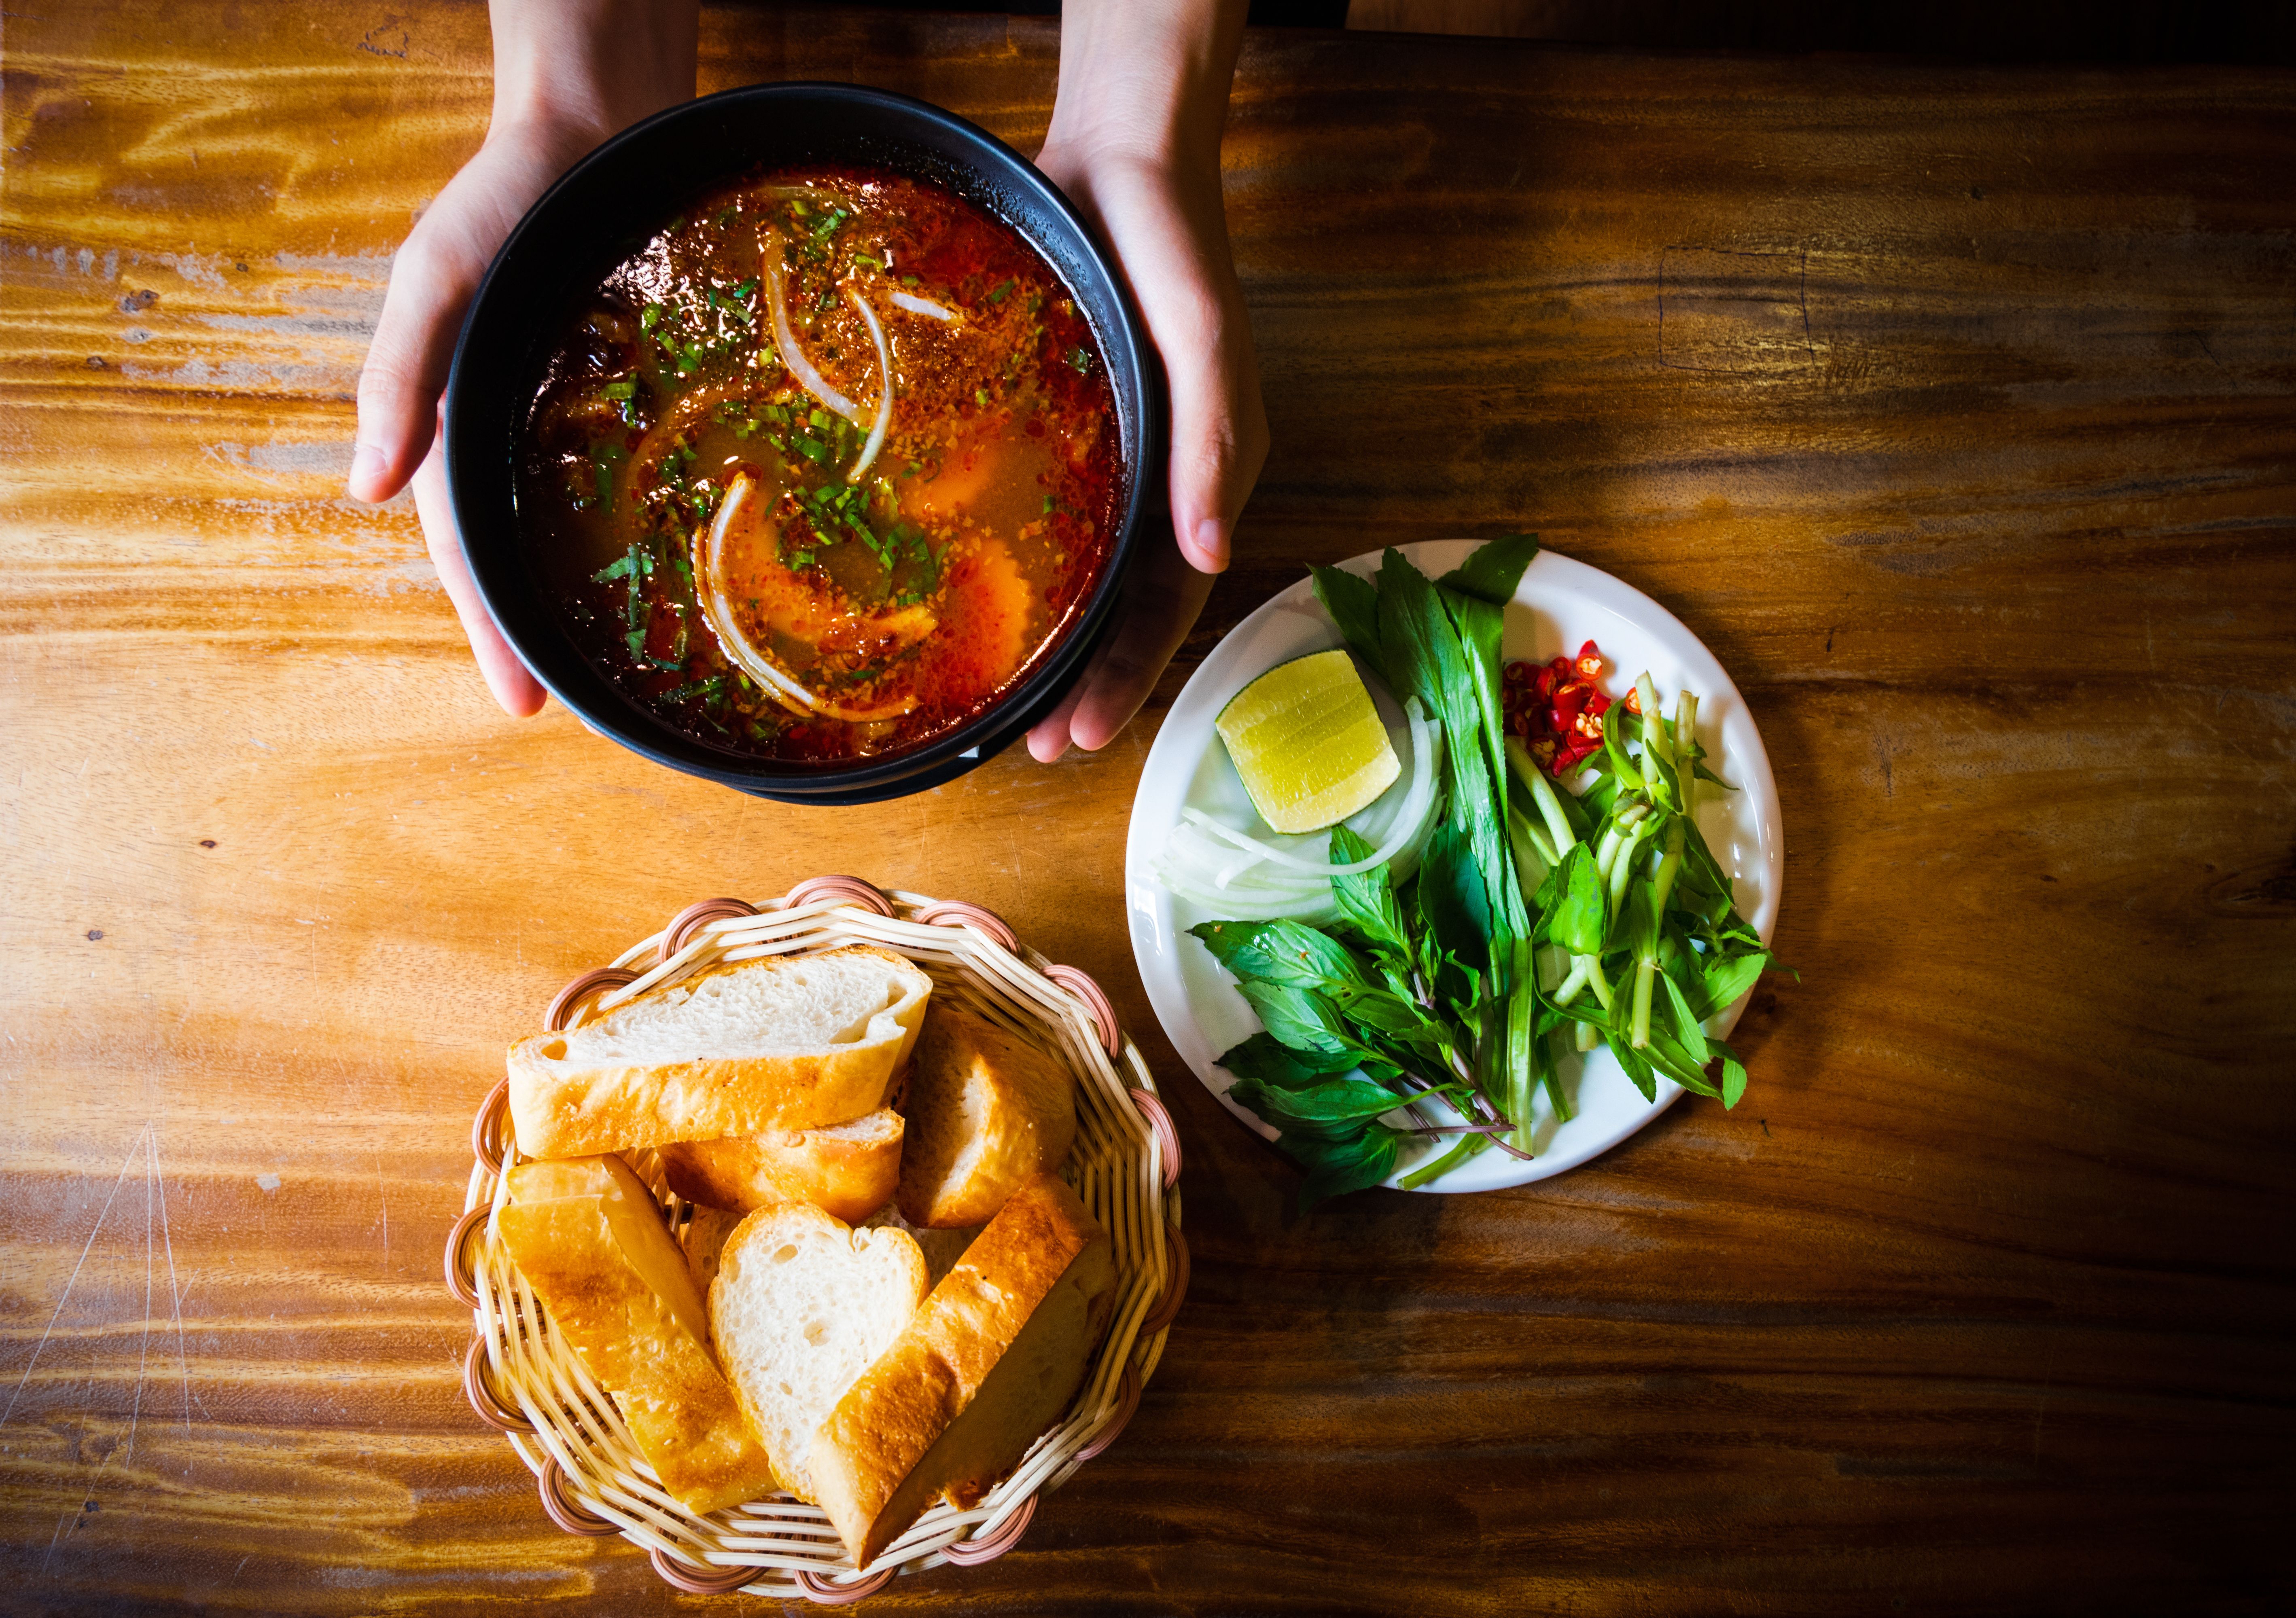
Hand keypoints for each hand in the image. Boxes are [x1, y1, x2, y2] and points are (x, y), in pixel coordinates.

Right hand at [347, 0, 696, 716]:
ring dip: (584, 591)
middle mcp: (510, 430)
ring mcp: (567, 414)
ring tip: (622, 664)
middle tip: (565, 710)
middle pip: (516, 552)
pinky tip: (674, 565)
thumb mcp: (436, 280)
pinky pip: (628, 468)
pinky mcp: (625, 389)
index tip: (519, 701)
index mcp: (456, 420)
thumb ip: (400, 377)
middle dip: (532, 633)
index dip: (488, 627)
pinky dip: (639, 519)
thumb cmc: (502, 201)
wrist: (591, 132)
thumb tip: (364, 489)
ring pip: (568, 522)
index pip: (466, 550)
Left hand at [1027, 0, 1268, 761]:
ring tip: (1007, 711)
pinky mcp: (1061, 431)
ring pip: (1082, 581)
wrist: (1117, 155)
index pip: (1167, 607)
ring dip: (1053, 651)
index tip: (1079, 737)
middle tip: (1035, 750)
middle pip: (1123, 613)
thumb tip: (1211, 558)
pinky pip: (1045, 519)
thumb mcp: (1202, 336)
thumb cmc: (1171, 244)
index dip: (1127, 678)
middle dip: (1086, 688)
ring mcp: (1110, 463)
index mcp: (1200, 478)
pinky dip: (1019, 573)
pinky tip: (973, 603)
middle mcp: (1157, 484)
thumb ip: (1211, 441)